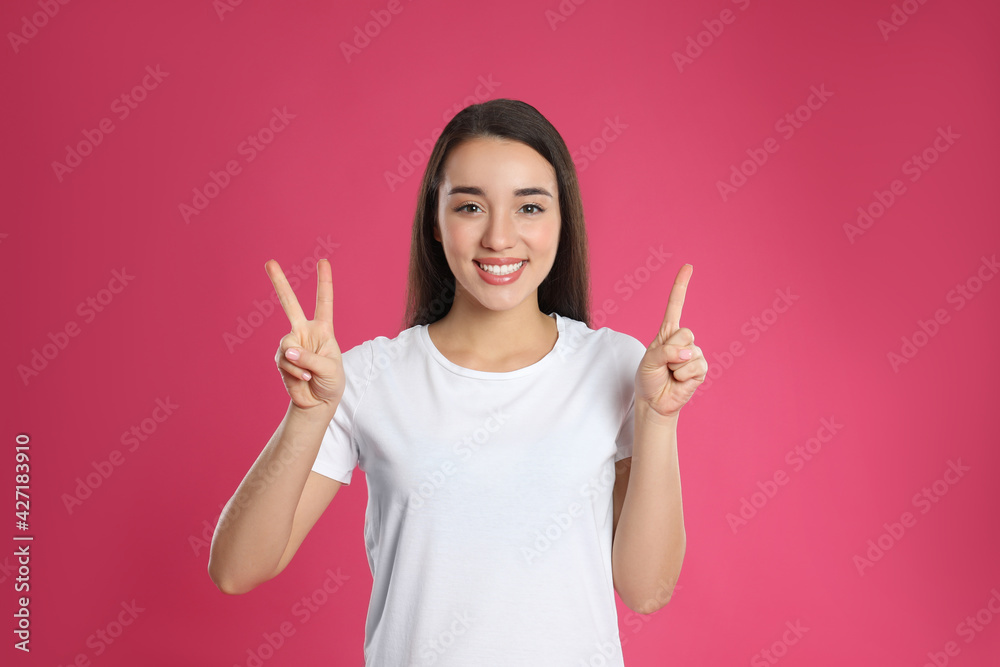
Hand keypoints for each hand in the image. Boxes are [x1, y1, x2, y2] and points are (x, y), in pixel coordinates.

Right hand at [265, 258, 344, 410]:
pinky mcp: (281, 359)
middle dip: (279, 283)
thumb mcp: (330, 369)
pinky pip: (284, 362)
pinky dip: (295, 372)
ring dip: (300, 364)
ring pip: (287, 345)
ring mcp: (291, 344)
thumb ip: (310, 358)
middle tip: (269, 262)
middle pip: (289, 304)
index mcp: (322, 329)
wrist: (318, 402)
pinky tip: (303, 379)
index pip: (324, 302)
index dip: (324, 282)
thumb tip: (288, 351)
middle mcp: (304, 332)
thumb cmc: (331, 382)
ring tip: (310, 375)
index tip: (323, 261)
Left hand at [635, 263, 707, 420]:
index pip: (675, 305)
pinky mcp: (701, 369)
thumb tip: (688, 353)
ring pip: (689, 352)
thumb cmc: (649, 378)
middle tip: (664, 364)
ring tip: (670, 374)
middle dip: (671, 350)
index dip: (681, 286)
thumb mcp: (648, 362)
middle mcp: (682, 340)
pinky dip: (682, 376)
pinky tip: (678, 381)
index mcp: (667, 333)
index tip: (688, 267)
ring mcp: (694, 354)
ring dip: (675, 366)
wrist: (655, 401)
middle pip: (685, 333)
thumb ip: (665, 352)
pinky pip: (694, 367)